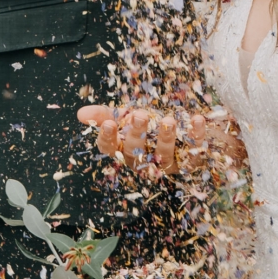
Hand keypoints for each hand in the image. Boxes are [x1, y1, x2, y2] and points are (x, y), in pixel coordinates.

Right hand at [77, 105, 246, 176]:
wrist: (187, 131)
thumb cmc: (151, 125)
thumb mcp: (128, 117)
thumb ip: (106, 114)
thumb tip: (80, 114)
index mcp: (125, 149)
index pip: (110, 149)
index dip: (108, 138)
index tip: (109, 123)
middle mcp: (145, 160)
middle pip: (137, 152)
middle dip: (138, 134)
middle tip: (141, 115)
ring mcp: (169, 163)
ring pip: (165, 156)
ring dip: (167, 137)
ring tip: (169, 120)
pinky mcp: (192, 161)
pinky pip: (194, 152)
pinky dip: (196, 136)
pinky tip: (197, 119)